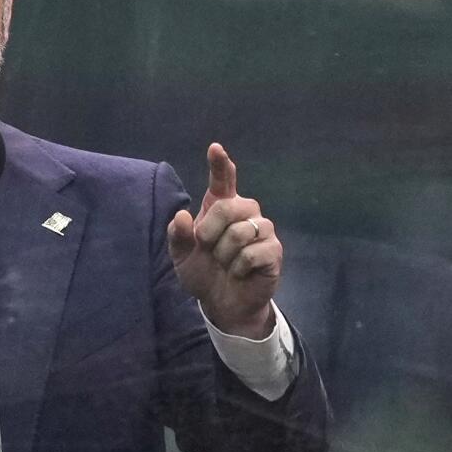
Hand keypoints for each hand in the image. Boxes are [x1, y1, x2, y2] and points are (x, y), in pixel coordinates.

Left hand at [167, 143, 282, 337]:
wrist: (222, 303)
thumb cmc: (203, 272)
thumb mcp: (181, 256)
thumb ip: (178, 236)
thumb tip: (181, 216)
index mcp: (220, 207)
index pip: (223, 180)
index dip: (220, 164)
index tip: (215, 148)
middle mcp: (245, 212)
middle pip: (229, 207)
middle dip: (210, 231)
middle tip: (206, 248)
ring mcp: (262, 230)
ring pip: (240, 232)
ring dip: (224, 254)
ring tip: (224, 264)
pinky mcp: (274, 251)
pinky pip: (252, 252)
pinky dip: (238, 267)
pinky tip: (238, 273)